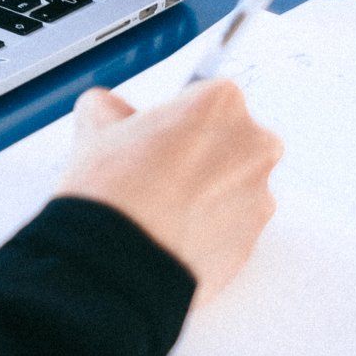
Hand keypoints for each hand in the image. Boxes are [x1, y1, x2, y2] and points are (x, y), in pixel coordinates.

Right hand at [55, 80, 282, 303]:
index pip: (205, 96)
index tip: (156, 132)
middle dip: (199, 150)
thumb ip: (112, 107)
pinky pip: (231, 224)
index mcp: (222, 103)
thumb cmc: (114, 189)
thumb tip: (112, 113)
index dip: (175, 115)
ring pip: (231, 183)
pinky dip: (207, 225)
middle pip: (229, 138)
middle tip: (156, 167)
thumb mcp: (95, 122)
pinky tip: (169, 229)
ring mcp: (259, 196)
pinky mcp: (254, 241)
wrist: (118, 259)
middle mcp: (254, 146)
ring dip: (204, 189)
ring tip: (159, 205)